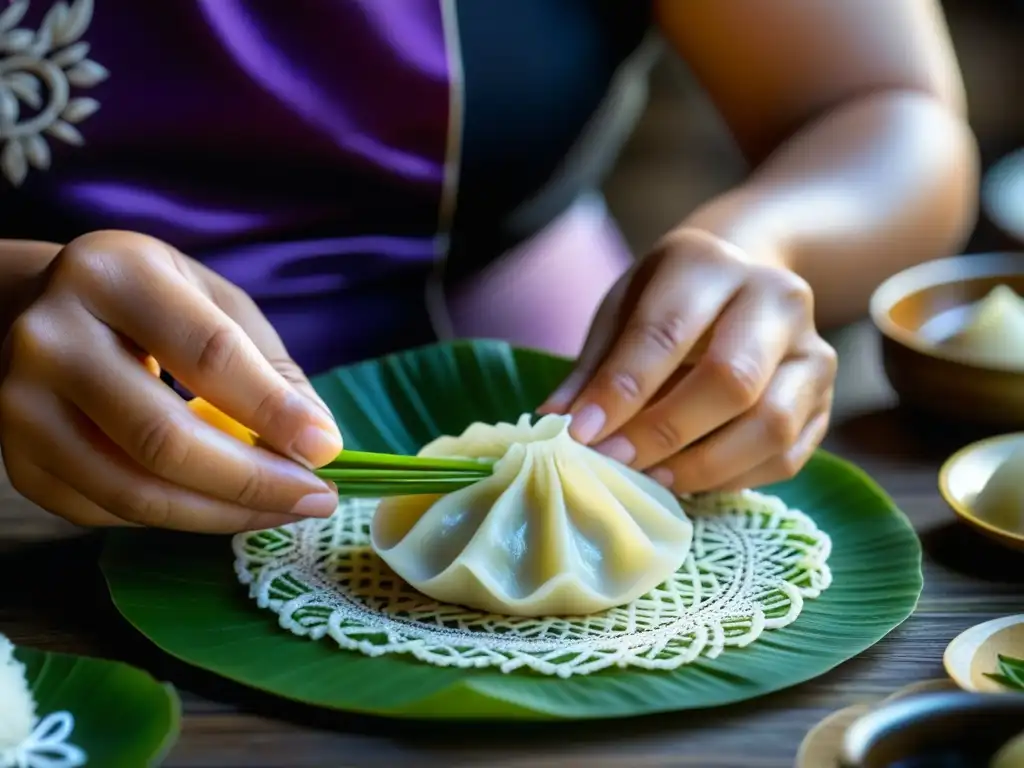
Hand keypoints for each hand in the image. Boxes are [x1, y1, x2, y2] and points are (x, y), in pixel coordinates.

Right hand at [0, 231, 342, 531]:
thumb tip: (319, 444)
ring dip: (224, 515)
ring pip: (135, 491)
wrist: (38, 312)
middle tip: (315, 498)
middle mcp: (51, 338)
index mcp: (114, 276)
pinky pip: (110, 512)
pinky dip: (179, 520)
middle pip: (165, 438)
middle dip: (255, 481)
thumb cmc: (149, 306)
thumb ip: (269, 370)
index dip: (272, 410)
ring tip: (283, 511)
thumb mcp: (215, 304)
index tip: (325, 448)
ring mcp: (20, 405)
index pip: (206, 354)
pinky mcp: (18, 461)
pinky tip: (224, 509)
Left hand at [539, 228, 836, 492]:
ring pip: (770, 424)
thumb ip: (595, 368)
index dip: (622, 390)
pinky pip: (787, 456)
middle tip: (614, 463)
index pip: (666, 332)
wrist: (740, 288)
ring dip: (703, 465)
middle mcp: (774, 297)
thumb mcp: (621, 313)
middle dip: (665, 432)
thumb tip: (560, 423)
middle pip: (731, 379)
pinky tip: (688, 479)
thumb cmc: (666, 304)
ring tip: (650, 479)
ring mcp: (812, 349)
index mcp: (708, 263)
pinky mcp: (825, 398)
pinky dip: (733, 478)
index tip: (581, 435)